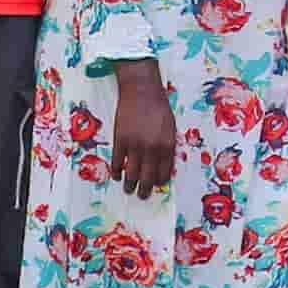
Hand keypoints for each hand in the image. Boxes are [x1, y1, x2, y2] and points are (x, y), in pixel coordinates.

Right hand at [109, 59, 175, 198]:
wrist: (141, 91)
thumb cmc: (159, 107)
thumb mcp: (171, 127)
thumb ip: (168, 146)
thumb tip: (164, 164)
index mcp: (167, 145)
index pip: (164, 172)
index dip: (159, 181)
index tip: (156, 186)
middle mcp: (152, 148)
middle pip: (148, 177)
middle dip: (145, 189)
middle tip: (142, 196)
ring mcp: (135, 145)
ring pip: (131, 173)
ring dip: (129, 184)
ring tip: (128, 190)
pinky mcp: (120, 140)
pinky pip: (117, 162)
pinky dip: (116, 171)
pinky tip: (116, 175)